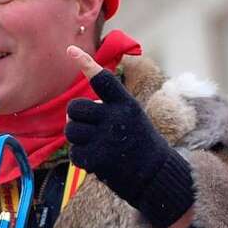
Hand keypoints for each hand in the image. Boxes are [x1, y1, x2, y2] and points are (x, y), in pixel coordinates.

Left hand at [65, 46, 193, 227]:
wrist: (157, 176)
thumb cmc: (142, 145)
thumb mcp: (133, 119)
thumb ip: (108, 110)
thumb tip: (76, 112)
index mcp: (126, 105)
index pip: (103, 80)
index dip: (85, 64)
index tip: (70, 50)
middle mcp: (116, 118)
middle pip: (75, 108)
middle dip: (75, 117)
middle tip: (86, 126)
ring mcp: (106, 139)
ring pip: (70, 131)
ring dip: (77, 138)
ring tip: (94, 144)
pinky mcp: (98, 159)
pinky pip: (75, 153)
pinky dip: (82, 158)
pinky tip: (97, 160)